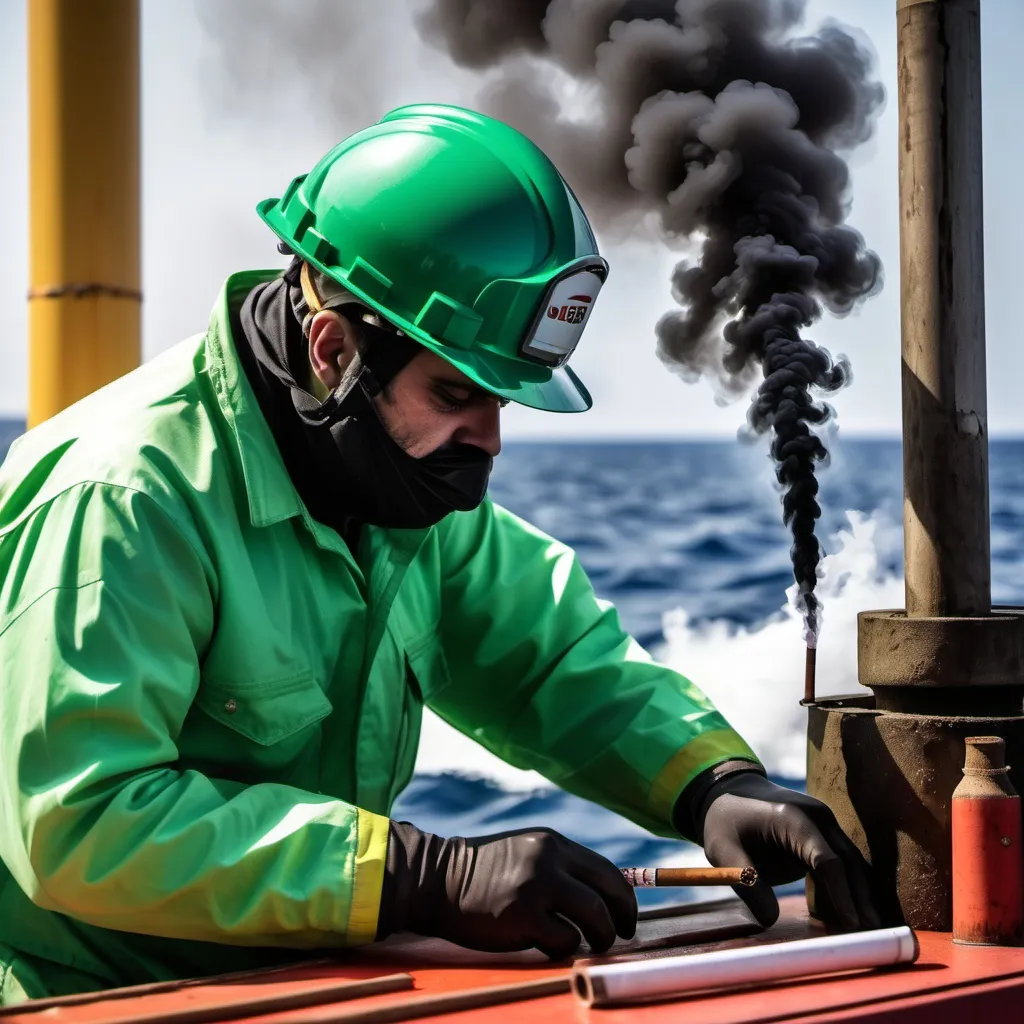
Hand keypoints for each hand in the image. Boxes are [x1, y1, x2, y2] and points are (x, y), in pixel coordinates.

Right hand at [378, 822, 636, 959]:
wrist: (438, 879)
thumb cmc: (484, 875)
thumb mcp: (526, 854)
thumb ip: (560, 867)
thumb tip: (603, 898)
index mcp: (553, 843)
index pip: (607, 870)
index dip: (624, 899)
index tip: (626, 918)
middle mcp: (549, 858)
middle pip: (608, 892)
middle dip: (621, 920)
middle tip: (619, 937)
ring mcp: (536, 885)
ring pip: (593, 917)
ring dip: (599, 938)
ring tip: (588, 945)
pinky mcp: (522, 914)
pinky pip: (564, 940)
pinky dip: (563, 948)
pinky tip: (547, 945)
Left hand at [697, 773, 880, 930]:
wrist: (728, 791)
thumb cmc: (725, 822)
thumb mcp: (724, 851)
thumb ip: (747, 883)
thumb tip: (770, 920)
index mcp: (794, 818)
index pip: (827, 860)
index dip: (842, 895)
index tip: (853, 925)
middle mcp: (817, 817)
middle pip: (848, 862)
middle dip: (861, 899)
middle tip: (872, 936)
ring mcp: (823, 823)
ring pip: (851, 862)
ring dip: (859, 894)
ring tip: (868, 931)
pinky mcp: (823, 833)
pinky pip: (841, 861)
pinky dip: (847, 886)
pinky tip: (850, 913)